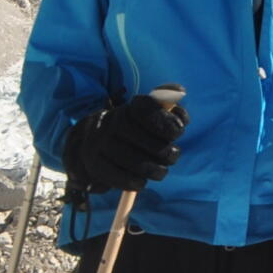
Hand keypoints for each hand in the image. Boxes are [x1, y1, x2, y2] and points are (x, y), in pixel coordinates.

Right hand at [64, 94, 187, 190]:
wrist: (96, 139)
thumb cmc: (136, 128)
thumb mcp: (152, 112)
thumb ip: (168, 101)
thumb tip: (179, 91)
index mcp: (129, 107)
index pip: (147, 110)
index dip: (166, 122)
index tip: (178, 132)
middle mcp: (111, 121)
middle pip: (141, 139)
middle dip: (164, 151)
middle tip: (172, 157)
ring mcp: (99, 142)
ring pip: (130, 160)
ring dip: (152, 170)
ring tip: (161, 172)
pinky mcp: (93, 162)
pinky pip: (114, 175)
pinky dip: (132, 182)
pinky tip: (142, 182)